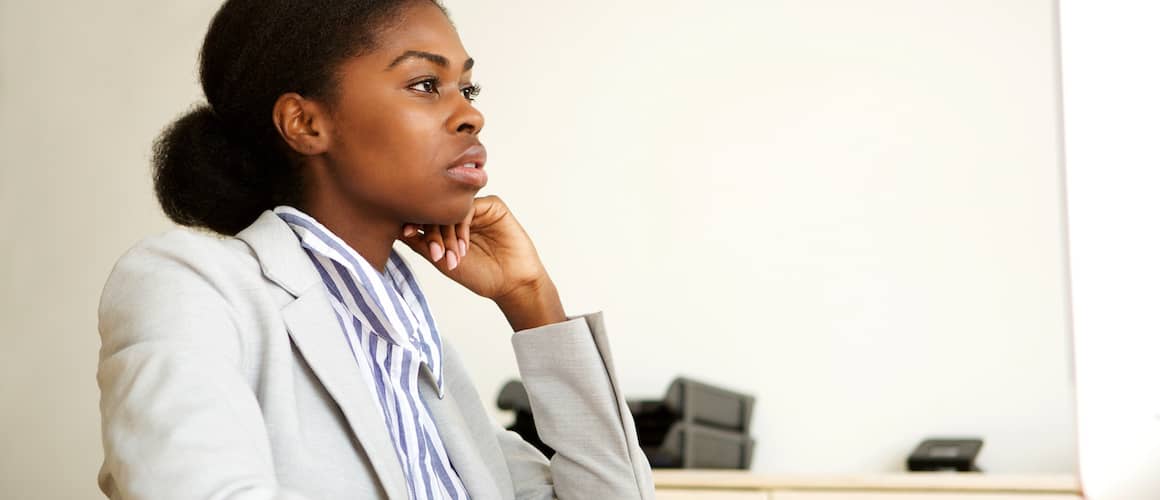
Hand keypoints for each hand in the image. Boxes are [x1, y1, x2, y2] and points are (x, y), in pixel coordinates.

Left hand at [399, 196, 565, 329]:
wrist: (511, 283)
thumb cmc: (479, 275)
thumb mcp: (441, 260)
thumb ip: (419, 243)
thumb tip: (392, 228)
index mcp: (448, 225)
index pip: (426, 215)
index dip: (414, 222)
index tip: (405, 233)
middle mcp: (461, 214)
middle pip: (437, 210)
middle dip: (433, 232)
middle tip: (436, 254)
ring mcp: (477, 208)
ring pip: (452, 209)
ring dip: (448, 233)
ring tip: (451, 256)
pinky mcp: (493, 206)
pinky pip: (470, 207)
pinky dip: (462, 226)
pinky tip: (464, 246)